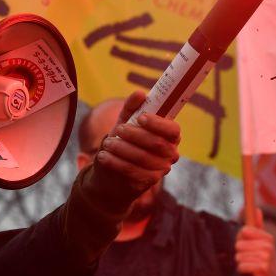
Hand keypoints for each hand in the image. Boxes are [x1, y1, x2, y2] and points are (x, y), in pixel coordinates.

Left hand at [86, 91, 180, 212]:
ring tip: (107, 142)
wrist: (115, 170)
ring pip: (143, 158)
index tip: (140, 118)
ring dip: (122, 148)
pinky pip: (132, 172)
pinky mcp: (147, 182)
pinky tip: (103, 155)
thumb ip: (132, 107)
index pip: (173, 130)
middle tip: (118, 130)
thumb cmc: (125, 140)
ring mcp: (160, 169)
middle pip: (157, 144)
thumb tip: (140, 94)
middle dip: (135, 135)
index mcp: (170, 137)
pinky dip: (115, 162)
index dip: (158, 124)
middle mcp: (170, 154)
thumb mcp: (126, 121)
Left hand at [236, 211, 275, 275]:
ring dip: (242, 263)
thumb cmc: (264, 259)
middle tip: (251, 259)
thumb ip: (258, 227)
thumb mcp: (263, 243)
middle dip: (241, 254)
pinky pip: (241, 267)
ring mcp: (266, 258)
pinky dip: (243, 271)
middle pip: (238, 245)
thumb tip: (257, 209)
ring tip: (252, 266)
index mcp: (268, 238)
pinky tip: (251, 274)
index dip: (242, 240)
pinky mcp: (262, 269)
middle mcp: (268, 246)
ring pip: (238, 257)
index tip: (248, 246)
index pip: (244, 231)